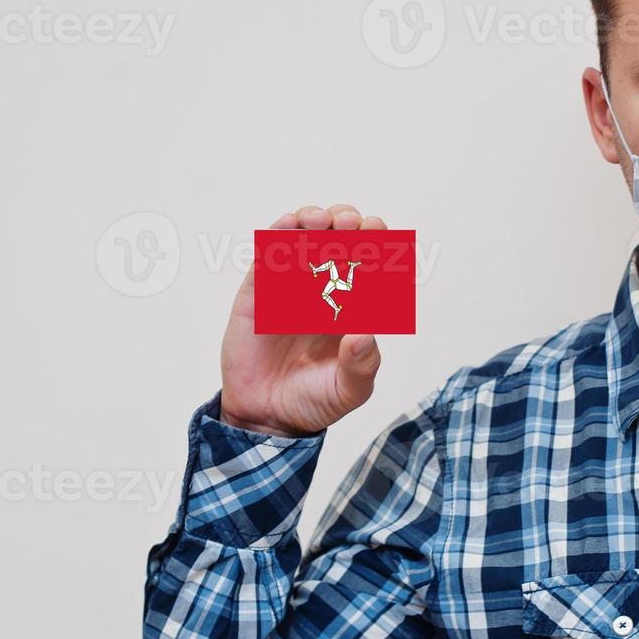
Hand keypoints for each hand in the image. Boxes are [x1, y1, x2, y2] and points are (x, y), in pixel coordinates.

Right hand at [218, 204, 384, 437]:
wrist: (267, 418)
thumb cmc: (314, 400)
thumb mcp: (349, 390)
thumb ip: (362, 366)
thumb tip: (364, 334)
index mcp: (354, 307)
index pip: (371, 265)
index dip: (378, 245)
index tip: (379, 234)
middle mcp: (324, 290)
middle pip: (340, 241)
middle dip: (349, 224)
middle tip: (352, 224)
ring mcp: (291, 287)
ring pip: (304, 239)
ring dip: (314, 221)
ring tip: (322, 220)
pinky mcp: (259, 292)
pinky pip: (267, 255)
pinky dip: (278, 235)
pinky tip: (288, 225)